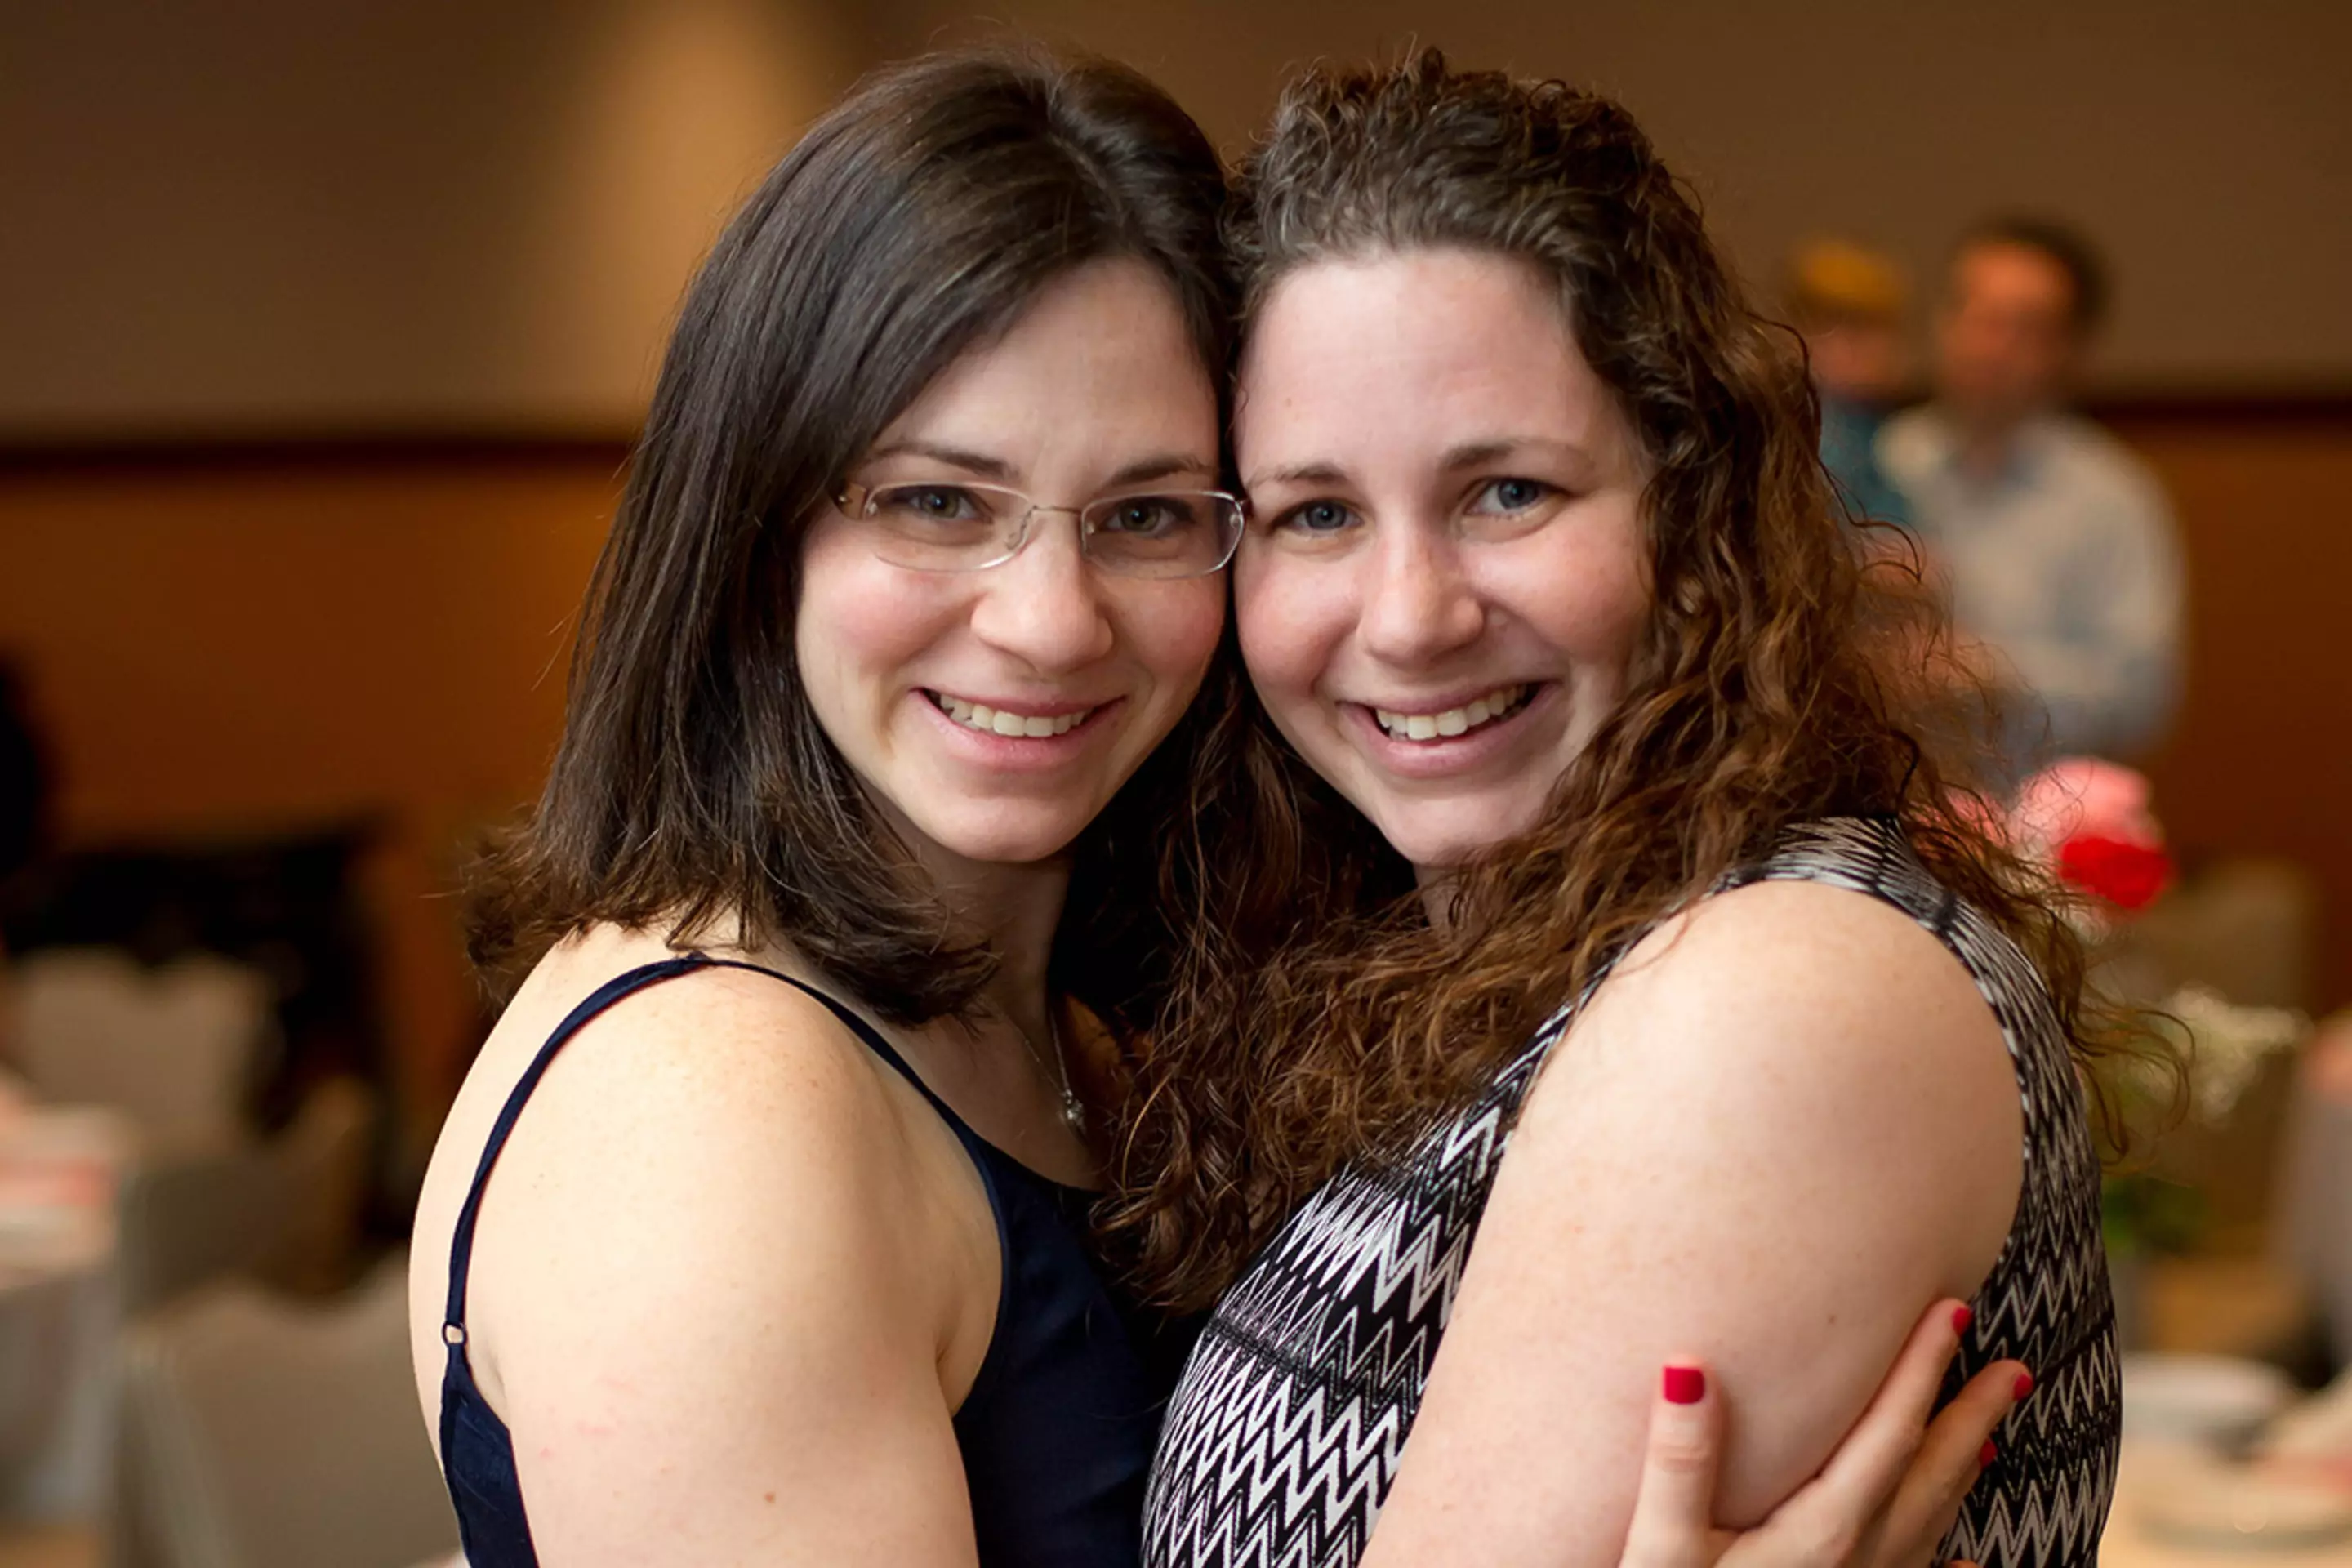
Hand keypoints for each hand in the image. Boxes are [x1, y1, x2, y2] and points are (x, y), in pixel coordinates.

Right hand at [1616, 1298, 2027, 1567]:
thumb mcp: (1659, 1547)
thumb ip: (1680, 1460)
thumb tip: (1689, 1367)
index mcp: (1822, 1528)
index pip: (1887, 1431)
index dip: (1920, 1368)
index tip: (1951, 1311)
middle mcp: (1860, 1560)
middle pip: (1931, 1475)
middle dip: (1971, 1416)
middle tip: (2016, 1369)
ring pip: (1934, 1524)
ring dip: (1965, 1472)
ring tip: (1993, 1437)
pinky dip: (1950, 1561)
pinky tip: (1965, 1567)